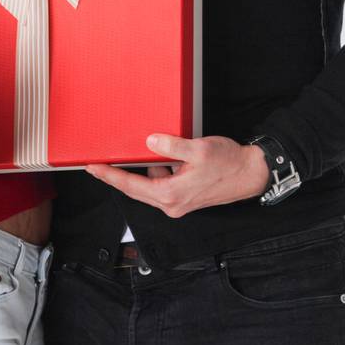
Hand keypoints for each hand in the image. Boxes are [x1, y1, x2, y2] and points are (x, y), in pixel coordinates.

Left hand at [85, 134, 270, 216]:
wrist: (251, 174)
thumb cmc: (229, 164)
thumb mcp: (198, 149)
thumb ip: (171, 146)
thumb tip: (150, 141)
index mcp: (171, 194)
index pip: (131, 185)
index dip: (110, 176)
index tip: (93, 168)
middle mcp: (172, 203)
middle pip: (135, 189)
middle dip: (116, 176)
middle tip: (96, 164)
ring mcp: (178, 202)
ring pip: (148, 186)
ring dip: (138, 173)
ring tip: (127, 155)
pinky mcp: (185, 196)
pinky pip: (161, 184)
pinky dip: (154, 172)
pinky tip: (156, 157)